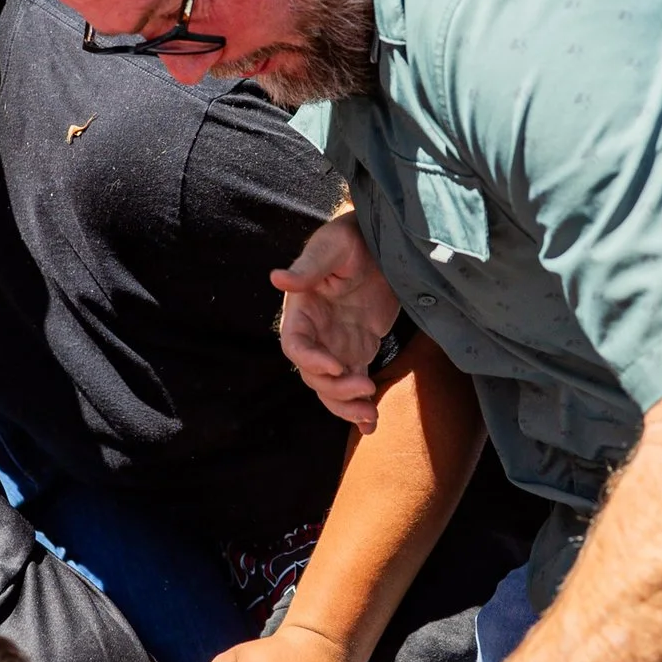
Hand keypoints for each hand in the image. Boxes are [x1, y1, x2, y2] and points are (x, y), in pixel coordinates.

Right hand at [272, 212, 400, 431]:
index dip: (311, 362)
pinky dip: (360, 406)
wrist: (383, 242)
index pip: (295, 346)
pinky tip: (372, 423)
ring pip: (331, 388)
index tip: (338, 367)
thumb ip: (309, 267)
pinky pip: (354, 384)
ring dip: (346, 406)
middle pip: (313, 375)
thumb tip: (278, 278)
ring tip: (370, 415)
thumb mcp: (332, 247)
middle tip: (365, 390)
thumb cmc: (353, 238)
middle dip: (336, 390)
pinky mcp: (358, 350)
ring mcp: (336, 344)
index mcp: (302, 311)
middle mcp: (315, 333)